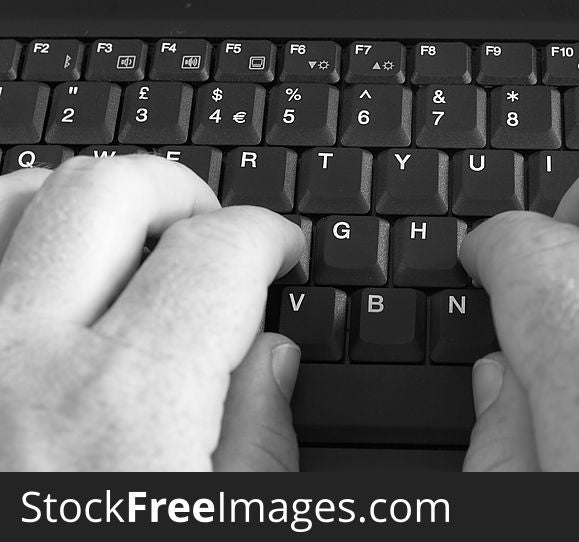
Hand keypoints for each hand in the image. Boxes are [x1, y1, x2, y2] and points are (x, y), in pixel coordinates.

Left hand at [0, 156, 304, 470]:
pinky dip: (17, 239)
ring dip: (87, 204)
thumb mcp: (223, 534)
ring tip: (128, 242)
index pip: (218, 252)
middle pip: (109, 191)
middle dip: (181, 191)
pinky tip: (54, 279)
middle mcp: (22, 362)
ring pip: (14, 199)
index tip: (281, 250)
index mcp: (129, 405)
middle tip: (213, 230)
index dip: (269, 234)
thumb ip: (259, 444)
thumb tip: (271, 357)